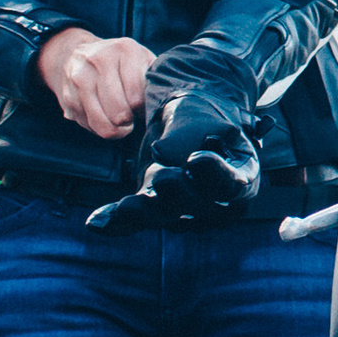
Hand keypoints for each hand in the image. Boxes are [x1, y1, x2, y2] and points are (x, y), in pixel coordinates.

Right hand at [39, 29, 153, 138]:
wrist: (75, 54)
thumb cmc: (119, 63)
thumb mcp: (140, 60)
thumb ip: (153, 78)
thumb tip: (160, 106)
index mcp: (125, 49)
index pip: (137, 96)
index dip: (143, 110)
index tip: (143, 109)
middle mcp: (99, 60)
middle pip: (120, 111)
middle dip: (129, 122)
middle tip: (131, 118)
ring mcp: (81, 77)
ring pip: (102, 122)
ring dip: (115, 130)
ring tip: (120, 124)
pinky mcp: (68, 96)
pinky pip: (88, 124)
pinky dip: (98, 127)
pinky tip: (104, 117)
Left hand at [85, 70, 262, 232]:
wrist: (187, 124)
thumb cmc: (202, 116)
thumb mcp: (200, 115)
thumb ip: (186, 133)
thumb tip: (163, 154)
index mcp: (240, 176)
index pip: (231, 182)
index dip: (214, 174)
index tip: (195, 159)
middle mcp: (216, 203)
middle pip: (196, 205)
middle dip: (177, 193)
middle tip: (162, 176)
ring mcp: (185, 212)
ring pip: (164, 215)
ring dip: (142, 212)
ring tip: (124, 208)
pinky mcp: (156, 211)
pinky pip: (137, 220)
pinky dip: (116, 221)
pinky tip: (97, 222)